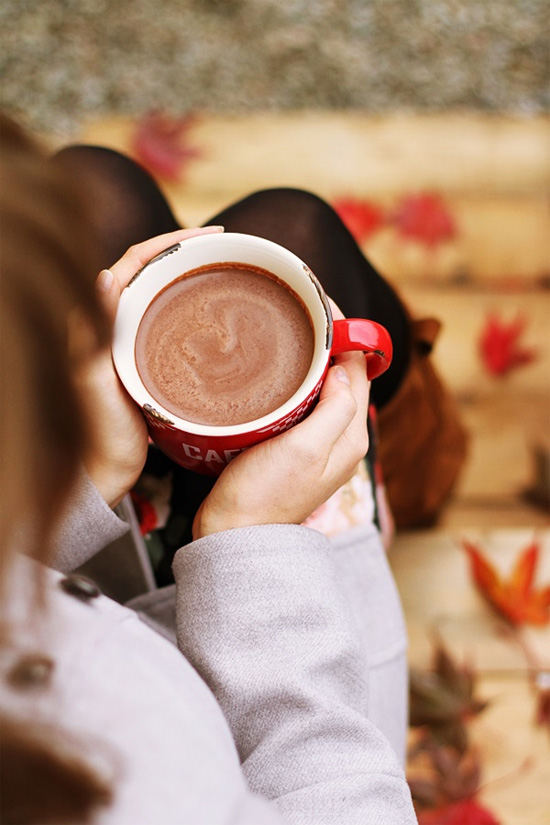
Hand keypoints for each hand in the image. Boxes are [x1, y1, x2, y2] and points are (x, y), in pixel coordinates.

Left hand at [77, 226, 223, 507]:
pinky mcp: (149, 356)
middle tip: (227, 247)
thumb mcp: (96, 381)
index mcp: (97, 318)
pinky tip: (217, 311)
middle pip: (154, 268)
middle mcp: (113, 320)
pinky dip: (195, 304)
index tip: (211, 236)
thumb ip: (96, 334)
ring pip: (165, 290)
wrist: (107, 469)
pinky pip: (172, 316)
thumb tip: (102, 277)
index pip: (135, 261)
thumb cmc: (101, 432)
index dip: (171, 240)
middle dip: (188, 250)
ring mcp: (133, 337)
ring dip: (193, 274)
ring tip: (227, 268)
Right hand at [193, 302, 370, 538]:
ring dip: (313, 361)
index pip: (360, 372)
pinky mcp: (294, 447)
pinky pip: (304, 404)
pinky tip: (277, 370)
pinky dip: (297, 382)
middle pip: (344, 377)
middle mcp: (341, 439)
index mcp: (351, 436)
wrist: (233, 532)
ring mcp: (318, 444)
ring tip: (291, 331)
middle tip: (303, 311)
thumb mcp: (305, 448)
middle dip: (330, 343)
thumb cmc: (266, 493)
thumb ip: (335, 408)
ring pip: (324, 388)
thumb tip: (344, 367)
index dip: (347, 337)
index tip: (323, 307)